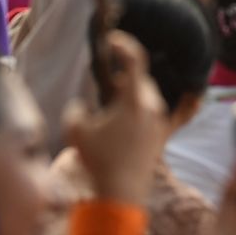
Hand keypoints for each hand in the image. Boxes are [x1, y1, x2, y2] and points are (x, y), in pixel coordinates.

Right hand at [66, 30, 168, 204]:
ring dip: (128, 97)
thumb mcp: (75, 128)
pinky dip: (135, 113)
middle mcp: (153, 107)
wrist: (122, 194)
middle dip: (122, 79)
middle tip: (104, 85)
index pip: (135, 59)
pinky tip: (118, 128)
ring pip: (145, 97)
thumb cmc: (99, 159)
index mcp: (135, 100)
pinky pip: (149, 114)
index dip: (123, 44)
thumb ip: (77, 107)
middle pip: (139, 80)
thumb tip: (83, 105)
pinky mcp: (160, 137)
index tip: (112, 40)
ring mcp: (159, 123)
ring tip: (108, 112)